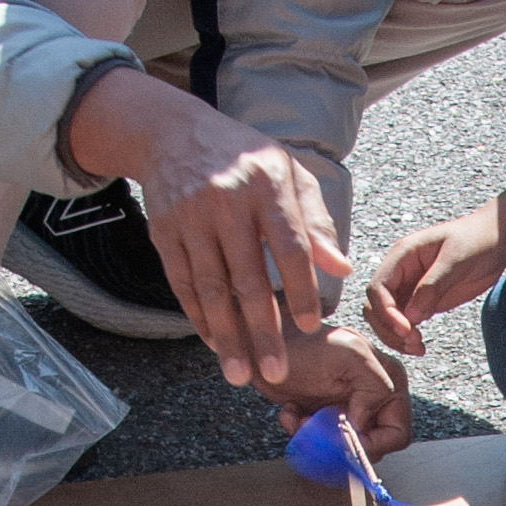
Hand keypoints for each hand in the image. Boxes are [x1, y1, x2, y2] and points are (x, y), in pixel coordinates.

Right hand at [66, 69, 351, 387]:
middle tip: (276, 372)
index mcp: (268, 183)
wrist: (174, 133)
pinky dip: (198, 317)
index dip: (302, 287)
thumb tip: (341, 268)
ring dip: (227, 336)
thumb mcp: (289, 173)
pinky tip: (214, 343)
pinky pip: (182, 283)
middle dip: (262, 330)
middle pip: (247, 276)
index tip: (312, 326)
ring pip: (211, 288)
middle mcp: (228, 199)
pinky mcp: (164, 230)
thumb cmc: (247, 158)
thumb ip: (316, 220)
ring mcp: (191, 216)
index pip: (290, 244)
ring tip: (241, 373)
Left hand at [257, 324, 412, 459]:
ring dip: (319, 440)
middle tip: (316, 426)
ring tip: (300, 418)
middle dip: (341, 442)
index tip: (346, 439)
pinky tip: (291, 413)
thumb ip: (374, 387)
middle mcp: (372, 398)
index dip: (374, 444)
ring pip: (343, 448)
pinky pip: (320, 444)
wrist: (264, 343)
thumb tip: (363, 424)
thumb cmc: (306, 342)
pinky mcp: (323, 416)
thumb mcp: (349, 356)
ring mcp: (347, 408)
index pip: (397, 433)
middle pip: (371, 445)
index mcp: (389, 381)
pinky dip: (303, 434)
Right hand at [365, 170, 505, 355]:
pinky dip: (407, 337)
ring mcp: (410, 288)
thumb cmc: (477, 239)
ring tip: (417, 347)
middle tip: (413, 341)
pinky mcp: (422, 302)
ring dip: (395, 336)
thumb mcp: (455, 259)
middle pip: (375, 306)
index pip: (377, 287)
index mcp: (402, 255)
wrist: (499, 239)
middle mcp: (401, 272)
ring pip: (386, 318)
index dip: (386, 311)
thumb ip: (432, 286)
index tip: (406, 329)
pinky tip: (421, 346)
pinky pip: (404, 323)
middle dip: (388, 328)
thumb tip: (411, 316)